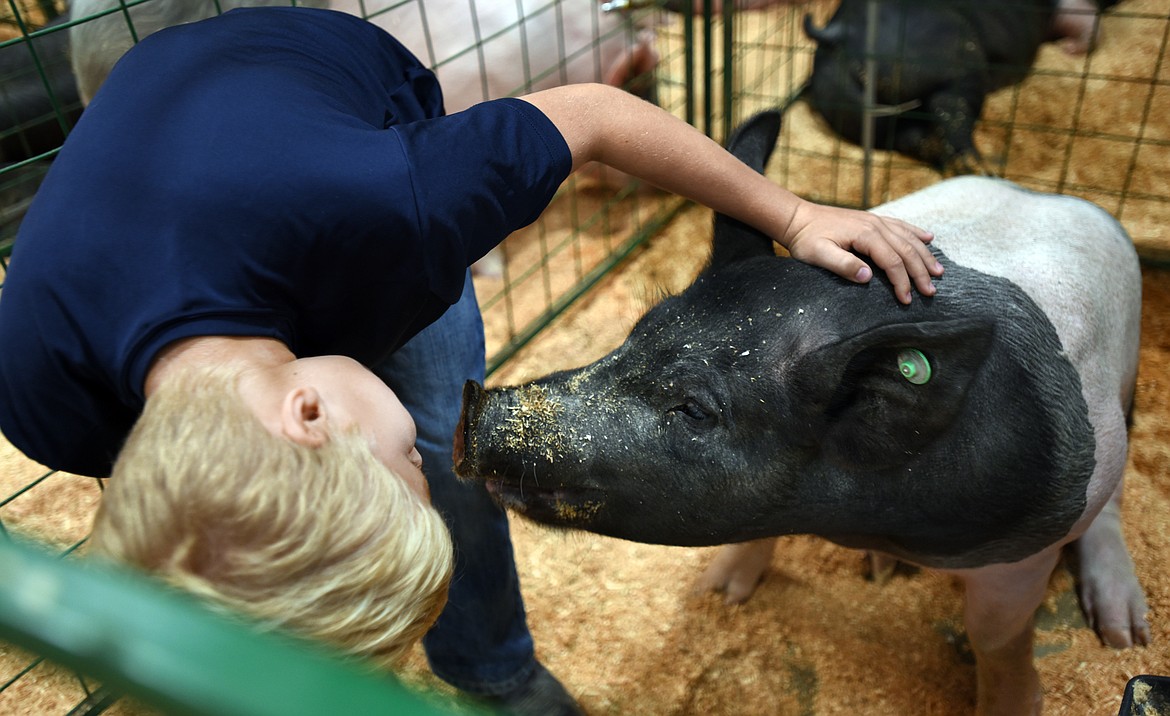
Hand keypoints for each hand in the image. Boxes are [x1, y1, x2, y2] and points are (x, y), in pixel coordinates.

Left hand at [784, 201, 941, 304]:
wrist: (798, 218)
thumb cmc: (806, 239)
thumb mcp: (818, 255)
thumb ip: (843, 265)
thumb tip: (868, 277)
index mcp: (865, 234)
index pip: (892, 261)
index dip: (902, 281)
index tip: (907, 299)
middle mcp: (875, 225)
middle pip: (906, 250)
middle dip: (921, 272)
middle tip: (931, 291)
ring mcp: (875, 220)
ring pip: (908, 238)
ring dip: (924, 255)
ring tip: (938, 271)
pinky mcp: (872, 220)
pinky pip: (901, 225)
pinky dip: (916, 233)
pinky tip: (929, 238)